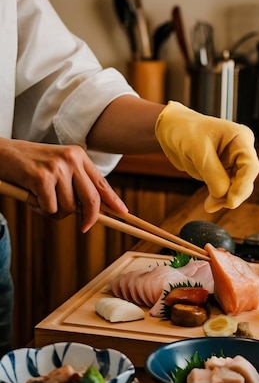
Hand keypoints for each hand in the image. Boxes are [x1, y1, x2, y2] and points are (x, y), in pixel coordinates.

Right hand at [0, 139, 126, 231]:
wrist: (1, 154)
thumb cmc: (30, 166)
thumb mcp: (57, 169)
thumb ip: (75, 185)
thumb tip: (92, 211)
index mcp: (78, 156)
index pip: (102, 183)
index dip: (113, 201)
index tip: (123, 214)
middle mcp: (71, 159)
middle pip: (91, 199)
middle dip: (89, 218)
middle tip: (83, 228)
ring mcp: (57, 168)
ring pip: (68, 208)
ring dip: (54, 212)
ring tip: (41, 199)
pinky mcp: (41, 177)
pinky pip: (50, 208)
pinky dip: (40, 209)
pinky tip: (31, 196)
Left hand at [155, 101, 258, 211]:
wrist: (172, 130)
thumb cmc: (186, 131)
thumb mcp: (199, 151)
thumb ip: (213, 175)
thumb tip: (223, 195)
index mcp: (240, 139)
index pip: (250, 166)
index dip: (243, 186)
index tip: (231, 201)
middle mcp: (240, 151)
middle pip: (246, 179)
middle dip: (232, 194)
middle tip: (215, 204)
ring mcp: (232, 162)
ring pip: (237, 188)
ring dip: (224, 198)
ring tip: (209, 205)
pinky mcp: (222, 172)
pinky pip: (226, 190)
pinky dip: (219, 198)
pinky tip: (210, 204)